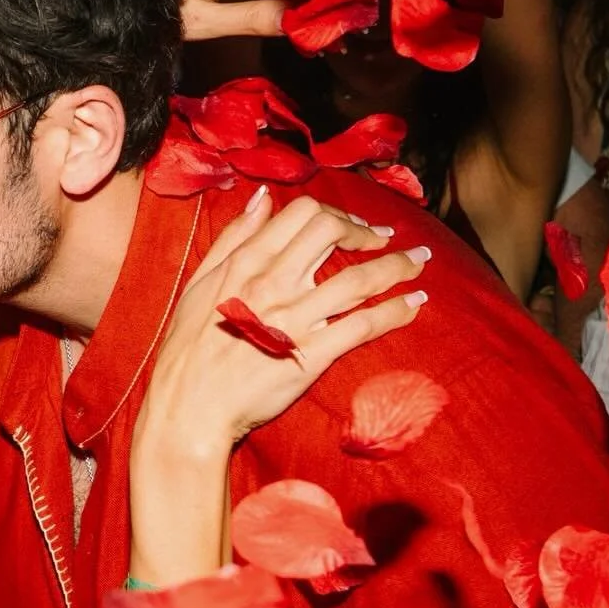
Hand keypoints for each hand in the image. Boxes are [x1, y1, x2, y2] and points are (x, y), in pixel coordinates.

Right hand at [135, 190, 427, 464]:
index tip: (351, 227)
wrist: (188, 408)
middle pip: (333, 233)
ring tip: (420, 264)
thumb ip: (231, 238)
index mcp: (246, 262)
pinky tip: (414, 306)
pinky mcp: (312, 355)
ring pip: (359, 279)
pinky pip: (363, 326)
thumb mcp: (199, 284)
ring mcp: (294, 319)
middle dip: (368, 232)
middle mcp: (273, 283)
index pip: (302, 214)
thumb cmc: (188, 349)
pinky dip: (395, 312)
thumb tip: (262, 199)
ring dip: (398, 267)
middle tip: (385, 241)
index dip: (336, 214)